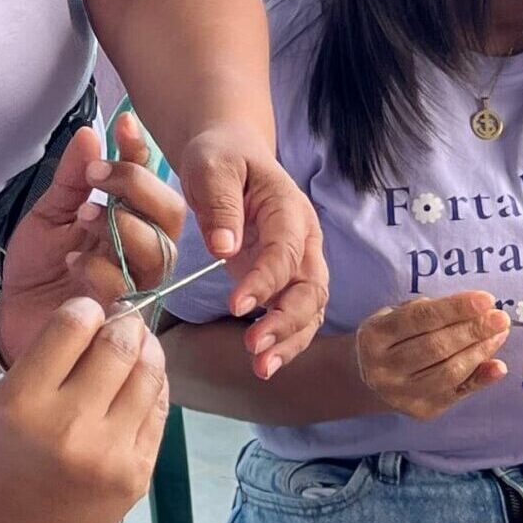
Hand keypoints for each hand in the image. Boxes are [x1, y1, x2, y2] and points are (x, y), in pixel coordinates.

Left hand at [0, 118, 183, 363]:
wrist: (13, 317)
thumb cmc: (38, 267)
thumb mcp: (49, 213)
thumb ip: (72, 178)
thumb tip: (89, 132)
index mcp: (127, 219)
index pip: (148, 181)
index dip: (141, 152)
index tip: (124, 122)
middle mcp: (140, 249)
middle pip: (171, 216)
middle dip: (139, 188)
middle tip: (98, 175)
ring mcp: (135, 283)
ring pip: (160, 252)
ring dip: (124, 227)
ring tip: (84, 219)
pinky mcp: (121, 315)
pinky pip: (129, 288)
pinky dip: (100, 269)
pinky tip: (73, 262)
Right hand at [0, 297, 169, 522]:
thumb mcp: (0, 403)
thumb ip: (46, 361)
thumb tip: (97, 316)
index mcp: (25, 401)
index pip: (73, 325)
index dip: (84, 309)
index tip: (86, 313)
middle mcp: (71, 425)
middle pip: (119, 345)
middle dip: (123, 324)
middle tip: (119, 323)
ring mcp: (110, 453)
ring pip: (148, 374)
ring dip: (145, 351)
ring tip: (135, 349)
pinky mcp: (137, 475)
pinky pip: (159, 412)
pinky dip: (153, 388)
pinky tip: (139, 384)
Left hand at [173, 126, 329, 377]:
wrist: (230, 154)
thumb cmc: (220, 157)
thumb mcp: (212, 167)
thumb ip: (220, 203)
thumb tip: (224, 247)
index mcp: (289, 208)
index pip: (285, 252)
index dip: (266, 281)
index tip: (238, 306)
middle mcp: (303, 239)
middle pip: (311, 287)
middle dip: (286, 321)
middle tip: (254, 347)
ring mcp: (298, 261)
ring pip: (309, 308)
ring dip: (289, 340)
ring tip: (260, 367)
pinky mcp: (285, 279)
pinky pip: (295, 315)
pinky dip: (284, 340)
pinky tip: (264, 363)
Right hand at [351, 291, 510, 420]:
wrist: (367, 380)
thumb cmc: (391, 338)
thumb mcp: (395, 316)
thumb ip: (428, 312)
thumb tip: (475, 312)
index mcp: (374, 336)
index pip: (420, 319)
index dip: (455, 308)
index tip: (486, 299)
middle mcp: (383, 367)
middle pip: (436, 347)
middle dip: (473, 330)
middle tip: (500, 318)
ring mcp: (401, 393)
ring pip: (449, 372)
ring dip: (480, 352)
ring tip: (499, 334)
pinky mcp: (421, 411)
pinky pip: (457, 393)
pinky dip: (481, 379)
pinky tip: (498, 366)